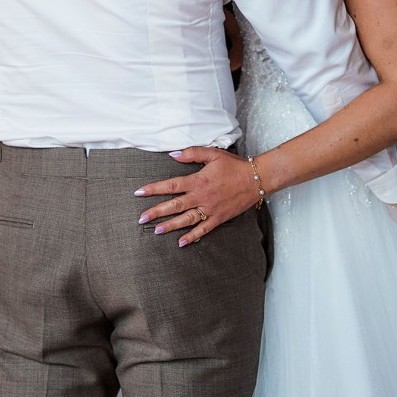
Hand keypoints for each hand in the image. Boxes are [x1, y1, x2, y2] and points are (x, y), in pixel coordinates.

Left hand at [136, 147, 259, 245]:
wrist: (256, 178)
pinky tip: (181, 242)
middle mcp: (201, 197)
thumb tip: (173, 154)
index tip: (139, 192)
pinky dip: (192, 236)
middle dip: (156, 212)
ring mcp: (210, 209)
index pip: (171, 185)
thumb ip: (192, 153)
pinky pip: (203, 229)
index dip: (154, 189)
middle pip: (174, 206)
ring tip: (156, 230)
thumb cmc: (234, 165)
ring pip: (186, 220)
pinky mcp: (219, 218)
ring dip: (170, 226)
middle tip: (141, 218)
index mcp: (198, 181)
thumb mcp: (213, 154)